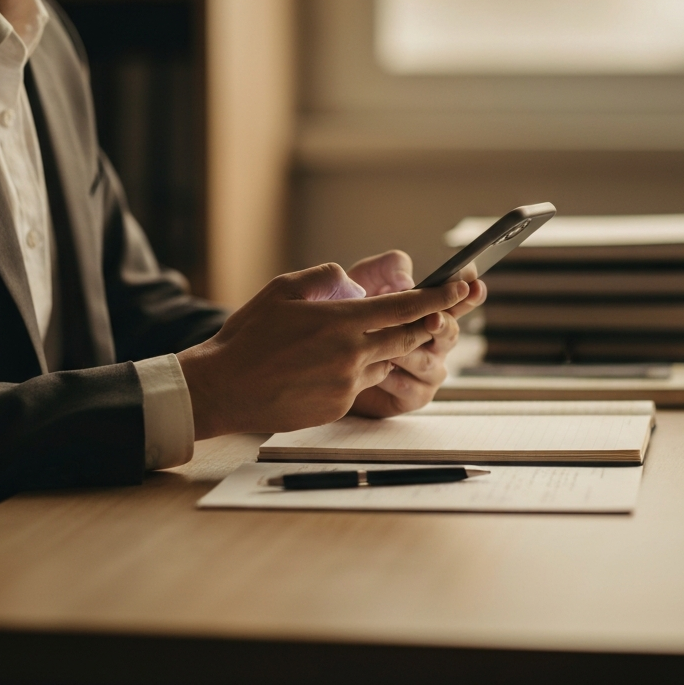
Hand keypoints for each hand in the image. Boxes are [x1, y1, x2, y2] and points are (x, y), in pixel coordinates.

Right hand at [176, 263, 469, 438]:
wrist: (223, 388)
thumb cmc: (248, 335)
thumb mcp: (282, 289)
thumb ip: (323, 277)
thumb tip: (349, 279)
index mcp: (341, 321)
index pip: (404, 308)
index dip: (438, 298)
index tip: (460, 287)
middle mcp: (351, 355)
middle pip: (406, 338)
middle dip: (423, 325)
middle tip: (435, 314)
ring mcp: (347, 384)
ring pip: (383, 362)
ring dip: (381, 350)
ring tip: (345, 343)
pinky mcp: (338, 406)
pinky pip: (360, 384)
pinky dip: (354, 371)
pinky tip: (322, 367)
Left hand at [346, 251, 486, 416]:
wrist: (323, 356)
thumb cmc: (349, 312)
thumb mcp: (366, 280)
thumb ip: (387, 268)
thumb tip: (406, 280)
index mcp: (431, 311)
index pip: (458, 300)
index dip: (469, 293)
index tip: (473, 282)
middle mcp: (435, 341)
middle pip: (450, 332)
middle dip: (442, 324)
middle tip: (432, 318)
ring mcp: (427, 369)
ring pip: (428, 362)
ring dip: (409, 352)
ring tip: (388, 346)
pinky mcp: (412, 395)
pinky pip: (410, 387)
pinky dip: (393, 377)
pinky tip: (376, 370)